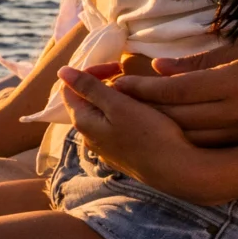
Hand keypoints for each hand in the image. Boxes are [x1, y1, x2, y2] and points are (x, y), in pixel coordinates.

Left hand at [59, 66, 237, 202]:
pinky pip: (114, 127)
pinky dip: (122, 114)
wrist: (175, 171)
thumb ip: (89, 87)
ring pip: (101, 114)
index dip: (91, 71)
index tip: (117, 67)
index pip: (70, 88)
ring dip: (115, 99)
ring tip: (137, 94)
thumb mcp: (118, 105)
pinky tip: (141, 114)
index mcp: (82, 122)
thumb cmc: (148, 134)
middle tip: (130, 79)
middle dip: (104, 84)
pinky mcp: (120, 154)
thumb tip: (62, 71)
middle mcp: (87, 137)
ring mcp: (104, 148)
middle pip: (86, 101)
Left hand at [103, 31, 237, 144]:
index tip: (117, 84)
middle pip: (176, 117)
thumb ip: (202, 62)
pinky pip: (211, 145)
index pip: (175, 90)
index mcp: (237, 83)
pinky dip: (184, 140)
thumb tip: (161, 68)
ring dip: (158, 129)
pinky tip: (165, 135)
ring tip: (131, 120)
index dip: (142, 88)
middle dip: (141, 111)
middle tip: (113, 104)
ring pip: (190, 136)